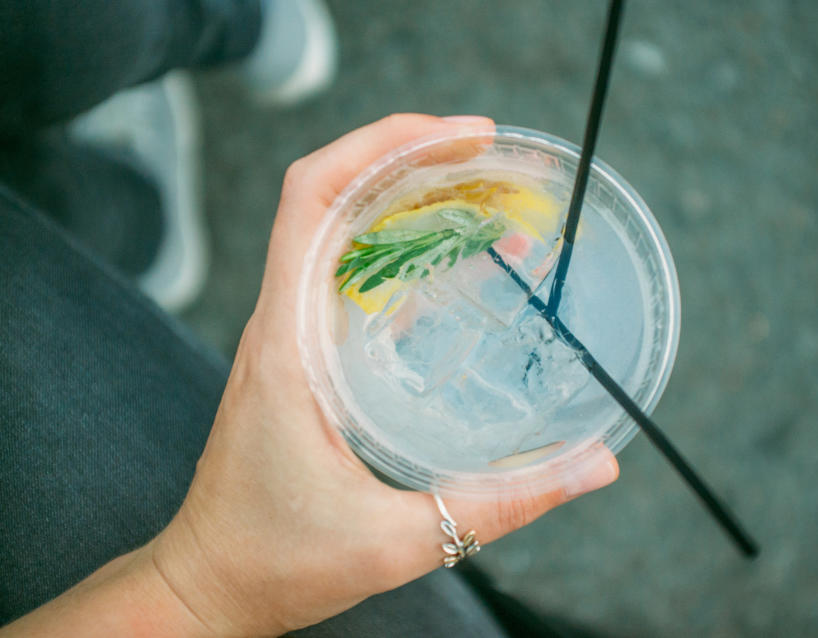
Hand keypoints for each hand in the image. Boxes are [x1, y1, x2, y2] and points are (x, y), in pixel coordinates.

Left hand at [149, 114, 619, 636]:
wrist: (208, 584)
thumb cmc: (276, 561)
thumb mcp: (398, 539)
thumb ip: (503, 504)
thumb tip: (594, 467)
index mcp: (289, 342)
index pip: (314, 198)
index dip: (382, 144)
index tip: (461, 138)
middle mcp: (282, 321)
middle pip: (333, 195)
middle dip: (411, 157)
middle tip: (492, 157)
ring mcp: (288, 334)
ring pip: (340, 230)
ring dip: (407, 200)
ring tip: (486, 199)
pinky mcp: (301, 355)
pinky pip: (347, 275)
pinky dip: (401, 251)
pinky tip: (455, 267)